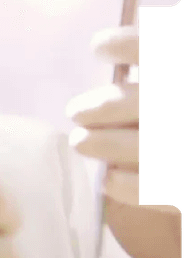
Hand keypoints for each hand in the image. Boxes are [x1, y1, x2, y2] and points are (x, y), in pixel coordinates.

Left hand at [66, 26, 180, 257]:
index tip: (99, 47)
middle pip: (153, 102)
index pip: (164, 50)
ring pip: (152, 145)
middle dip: (107, 105)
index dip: (133, 44)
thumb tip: (114, 55)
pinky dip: (130, 185)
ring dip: (107, 144)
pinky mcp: (189, 193)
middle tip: (77, 111)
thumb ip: (149, 76)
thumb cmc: (168, 135)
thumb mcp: (161, 102)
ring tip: (81, 141)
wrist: (185, 213)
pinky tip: (111, 180)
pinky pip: (162, 188)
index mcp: (190, 71)